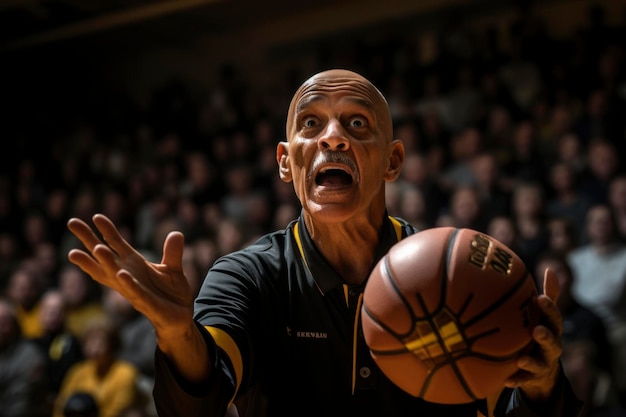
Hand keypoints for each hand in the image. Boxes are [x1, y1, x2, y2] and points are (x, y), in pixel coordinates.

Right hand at [67, 214, 195, 338]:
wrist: (179, 318)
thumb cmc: (170, 293)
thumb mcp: (173, 268)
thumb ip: (172, 252)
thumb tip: (176, 233)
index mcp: (134, 265)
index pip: (117, 244)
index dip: (108, 231)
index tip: (96, 216)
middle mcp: (128, 276)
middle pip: (104, 256)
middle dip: (89, 240)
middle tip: (72, 222)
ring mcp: (134, 290)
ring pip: (114, 275)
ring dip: (105, 262)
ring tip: (96, 247)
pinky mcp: (147, 304)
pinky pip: (135, 292)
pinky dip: (128, 283)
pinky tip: (121, 273)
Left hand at [504, 268, 562, 400]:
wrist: (542, 370)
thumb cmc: (541, 333)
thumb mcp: (545, 317)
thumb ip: (549, 297)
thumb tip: (550, 269)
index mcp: (552, 329)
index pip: (554, 318)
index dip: (549, 309)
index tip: (540, 299)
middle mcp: (551, 347)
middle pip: (552, 342)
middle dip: (546, 336)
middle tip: (536, 330)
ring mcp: (543, 364)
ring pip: (540, 363)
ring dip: (531, 361)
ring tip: (521, 359)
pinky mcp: (532, 378)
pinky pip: (524, 380)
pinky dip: (516, 379)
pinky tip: (506, 380)